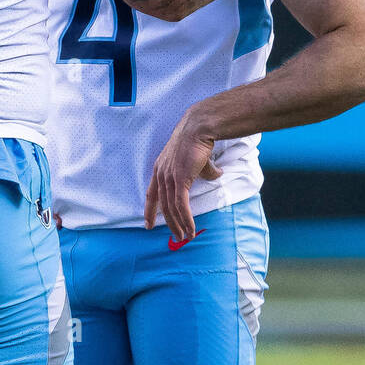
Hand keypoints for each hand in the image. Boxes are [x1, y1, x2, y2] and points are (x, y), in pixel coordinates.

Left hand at [144, 111, 222, 240]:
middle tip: (176, 237)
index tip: (148, 224)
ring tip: (186, 237)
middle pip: (162, 205)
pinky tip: (191, 229)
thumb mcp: (196, 158)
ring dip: (179, 225)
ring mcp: (169, 177)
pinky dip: (186, 219)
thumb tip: (217, 175)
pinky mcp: (180, 180)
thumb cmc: (198, 138)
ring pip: (172, 208)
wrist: (199, 127)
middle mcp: (161, 174)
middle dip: (169, 223)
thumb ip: (203, 170)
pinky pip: (181, 206)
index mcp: (160, 168)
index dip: (149, 210)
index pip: (151, 194)